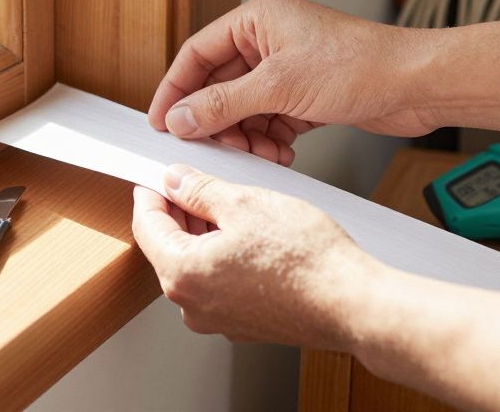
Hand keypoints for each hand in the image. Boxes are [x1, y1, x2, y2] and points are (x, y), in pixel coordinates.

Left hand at [130, 163, 377, 347]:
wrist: (353, 303)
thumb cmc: (307, 259)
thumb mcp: (245, 203)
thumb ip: (200, 190)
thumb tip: (175, 181)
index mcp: (183, 275)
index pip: (146, 226)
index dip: (150, 193)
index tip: (157, 176)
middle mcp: (193, 306)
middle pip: (168, 248)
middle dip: (179, 212)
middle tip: (196, 182)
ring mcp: (218, 320)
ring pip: (195, 266)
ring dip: (202, 234)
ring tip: (230, 205)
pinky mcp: (243, 324)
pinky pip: (219, 284)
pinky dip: (223, 257)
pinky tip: (248, 236)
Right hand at [148, 0, 436, 164]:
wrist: (415, 85)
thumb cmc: (360, 65)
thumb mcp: (279, 87)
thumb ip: (223, 104)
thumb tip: (181, 118)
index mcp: (258, 19)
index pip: (198, 53)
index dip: (175, 88)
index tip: (160, 121)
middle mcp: (270, 39)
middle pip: (220, 84)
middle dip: (215, 119)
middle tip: (209, 147)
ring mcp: (288, 67)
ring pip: (244, 106)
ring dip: (245, 134)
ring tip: (255, 152)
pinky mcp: (306, 93)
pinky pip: (270, 118)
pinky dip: (269, 138)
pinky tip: (279, 152)